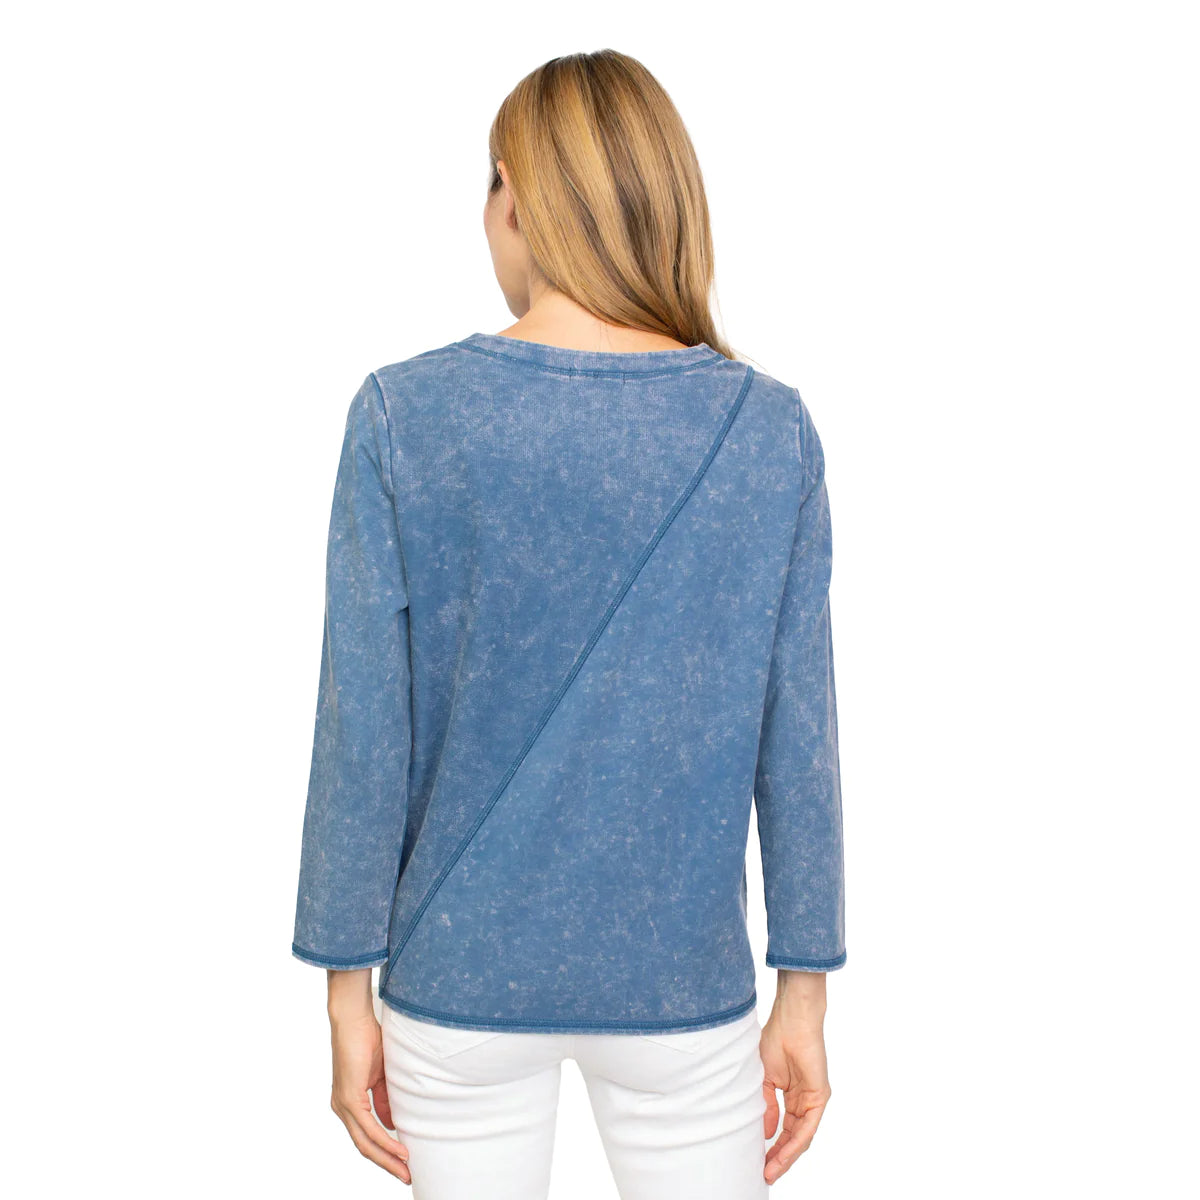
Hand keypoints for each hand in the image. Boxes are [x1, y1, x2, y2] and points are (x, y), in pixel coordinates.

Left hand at [327, 972, 411, 1184]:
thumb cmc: (366, 1038)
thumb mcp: (381, 1075)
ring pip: (365, 1143)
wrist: (353, 1018)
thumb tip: (394, 1124)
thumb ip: (385, 1099)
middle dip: (387, 1164)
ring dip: (387, 1159)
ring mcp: (343, 1105)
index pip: (367, 1136)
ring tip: (406, 1170)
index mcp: (350, 1102)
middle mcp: (343, 1108)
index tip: (405, 1162)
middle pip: (365, 1146)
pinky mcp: (348, 1099)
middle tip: (407, 1177)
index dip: (386, 1151)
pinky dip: (385, 1141)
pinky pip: (368, 1128)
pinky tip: (400, 1150)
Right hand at [759, 970, 831, 1184]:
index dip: (772, 1147)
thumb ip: (766, 1106)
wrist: (791, 1020)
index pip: (784, 1129)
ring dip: (786, 1156)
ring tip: (771, 1170)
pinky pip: (808, 1127)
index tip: (758, 1161)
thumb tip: (766, 1133)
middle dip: (779, 1158)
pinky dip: (795, 1143)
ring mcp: (812, 1100)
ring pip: (801, 1137)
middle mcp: (804, 1101)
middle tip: (764, 1173)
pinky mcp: (819, 1096)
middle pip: (793, 1138)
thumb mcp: (764, 1078)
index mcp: (791, 1095)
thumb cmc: (776, 1039)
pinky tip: (783, 1155)